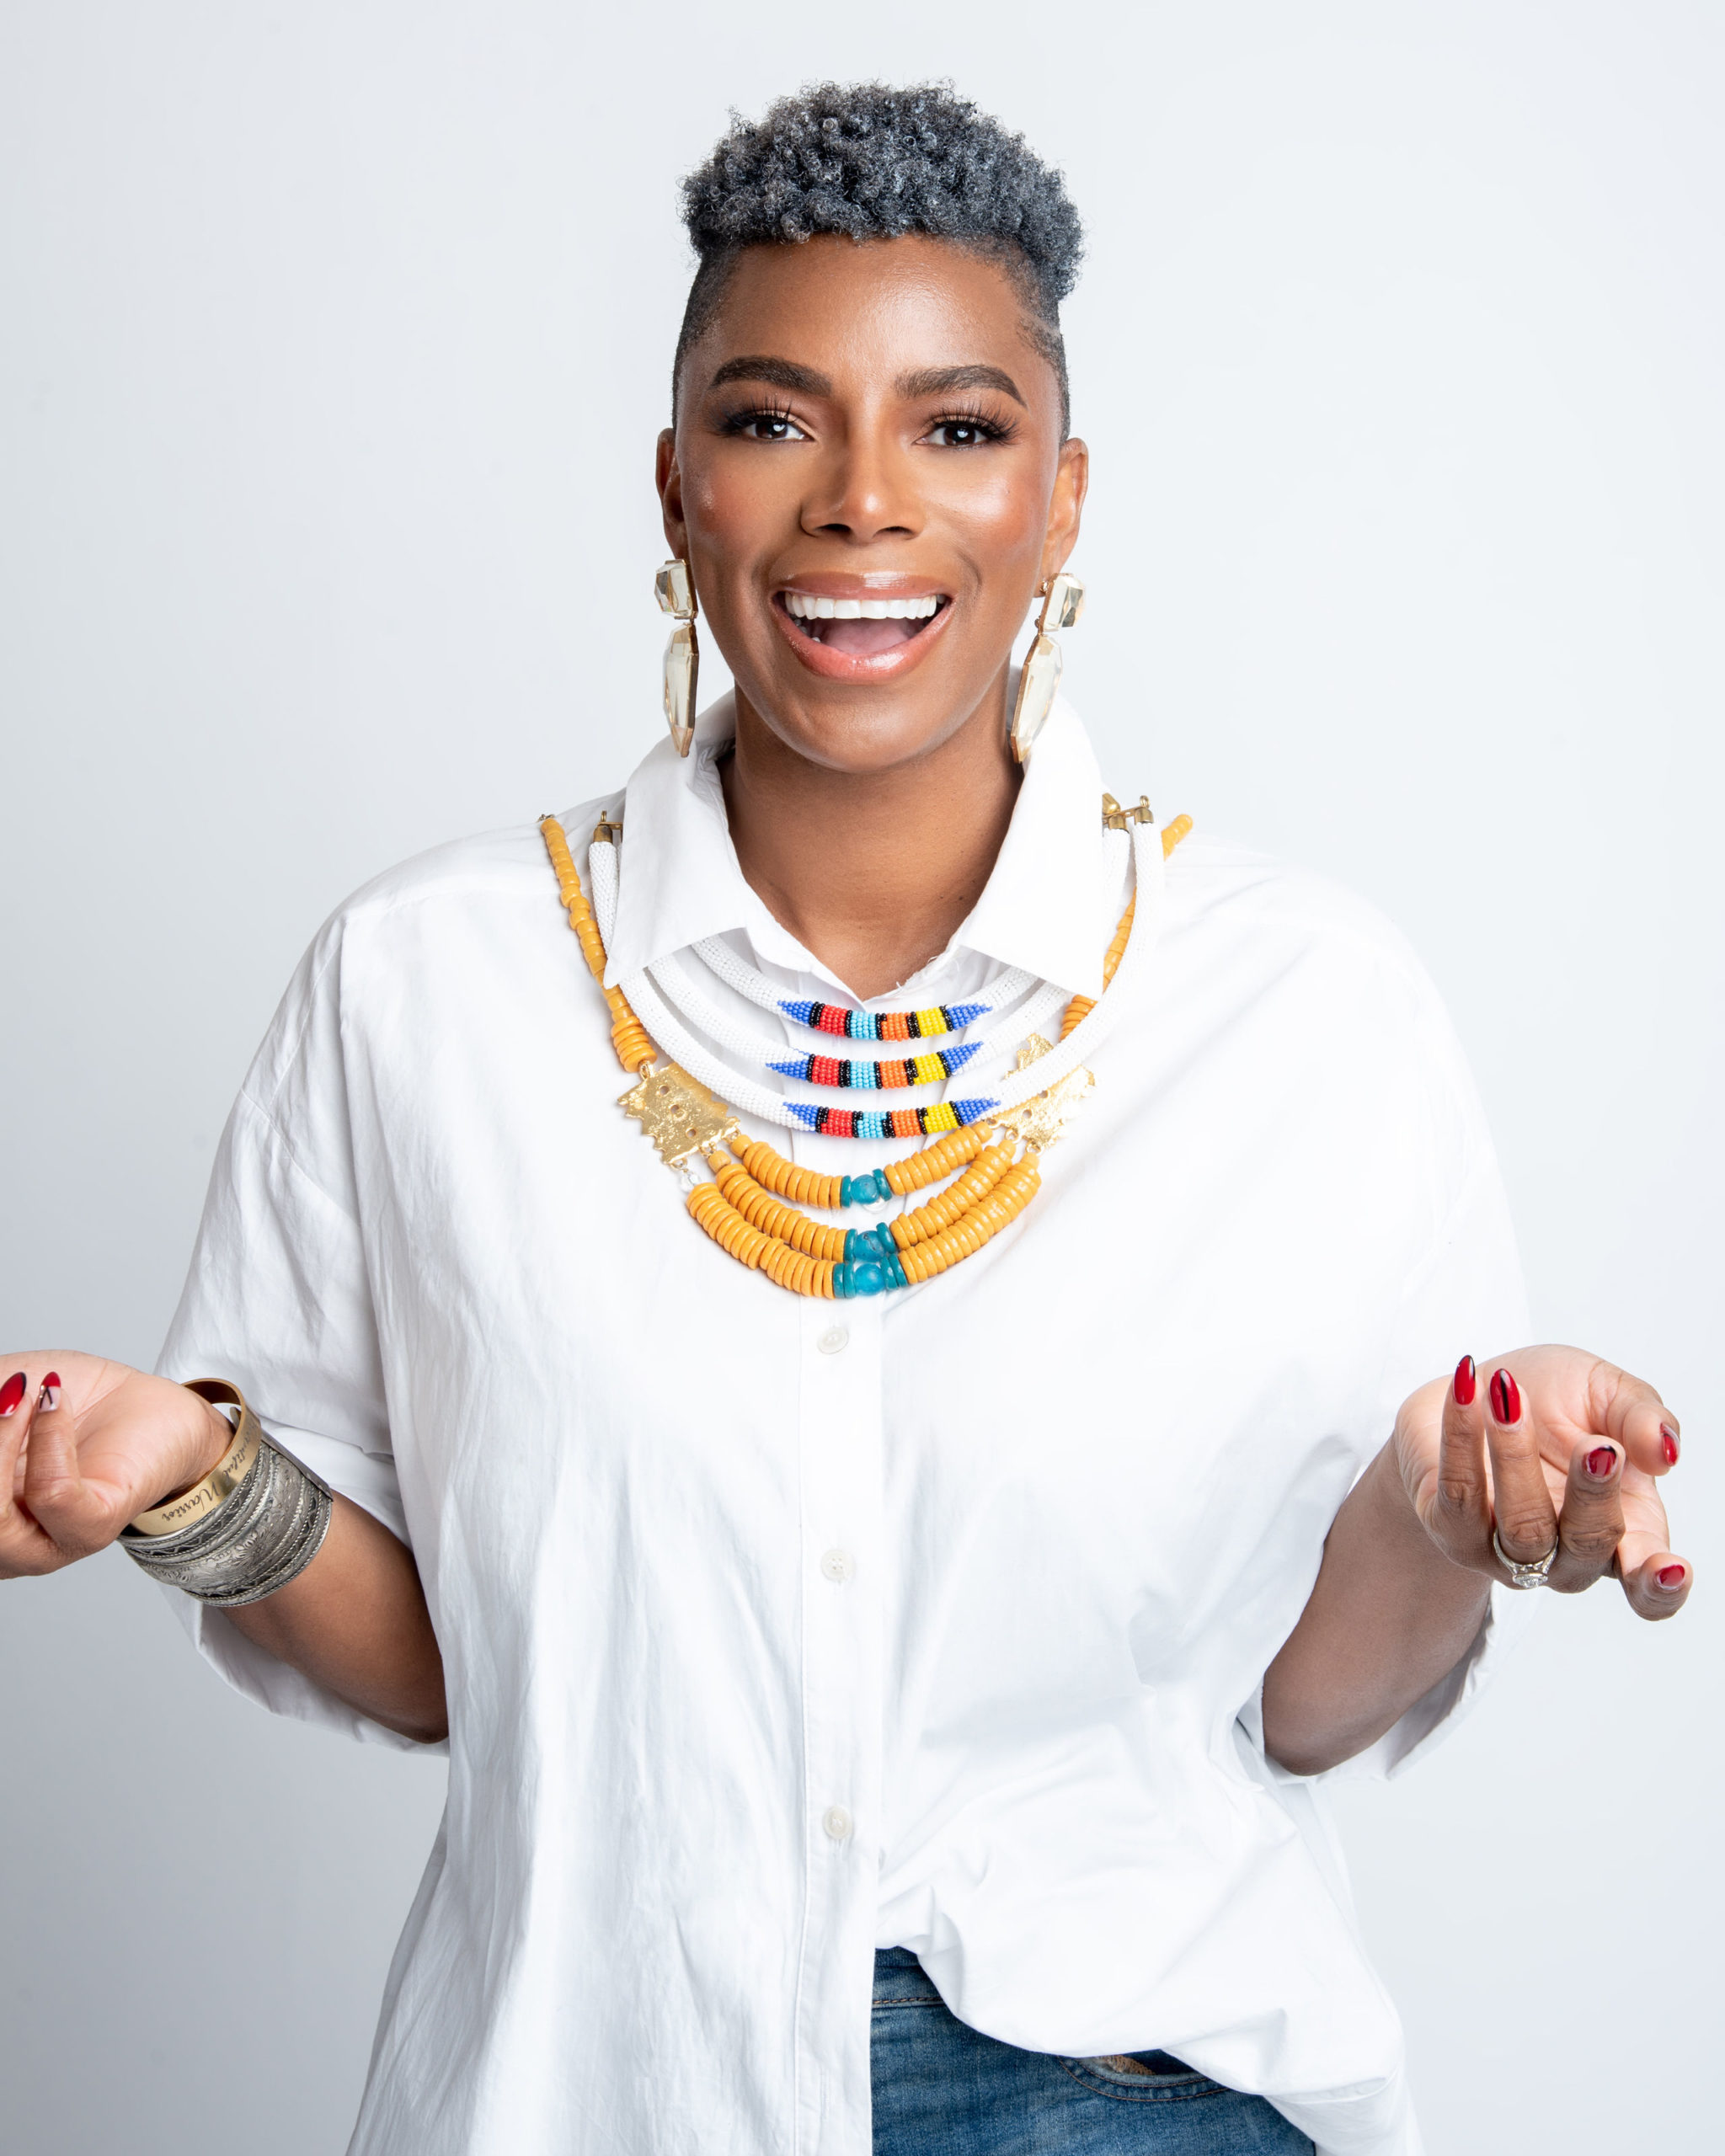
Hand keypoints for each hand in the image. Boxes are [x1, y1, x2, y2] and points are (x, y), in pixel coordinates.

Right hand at [0, 1352, 232, 1578]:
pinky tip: (54, 1404)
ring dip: (2, 1440)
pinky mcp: (91, 1528)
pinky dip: (48, 1440)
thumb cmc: (68, 1403)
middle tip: (5, 1394)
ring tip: (26, 1393)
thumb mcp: (1, 1392)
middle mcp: (1, 1542)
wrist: (150, 1405)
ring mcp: (43, 1544)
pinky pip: (53, 1494)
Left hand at [1393, 1345, 1690, 1618]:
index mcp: (1625, 1530)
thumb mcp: (1606, 1392)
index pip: (1648, 1585)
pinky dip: (1464, 1436)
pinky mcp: (1450, 1529)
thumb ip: (1642, 1418)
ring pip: (1522, 1526)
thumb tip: (1664, 1453)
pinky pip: (1459, 1492)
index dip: (1661, 1586)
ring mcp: (1504, 1551)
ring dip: (1518, 1456)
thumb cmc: (1553, 1399)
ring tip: (1509, 1395)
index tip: (1671, 1569)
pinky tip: (1469, 1390)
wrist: (1472, 1388)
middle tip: (1596, 1445)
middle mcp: (1566, 1554)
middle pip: (1588, 1546)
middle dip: (1595, 1495)